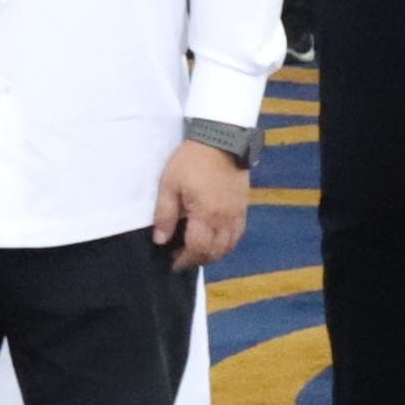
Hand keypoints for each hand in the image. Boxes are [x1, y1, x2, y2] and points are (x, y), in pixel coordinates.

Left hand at [152, 138, 248, 271]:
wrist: (221, 141)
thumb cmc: (191, 161)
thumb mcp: (169, 185)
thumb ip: (165, 215)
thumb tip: (161, 240)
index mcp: (206, 214)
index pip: (198, 248)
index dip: (185, 260)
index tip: (173, 264)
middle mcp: (226, 218)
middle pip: (216, 251)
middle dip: (198, 259)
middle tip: (181, 258)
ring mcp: (238, 214)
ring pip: (229, 245)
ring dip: (213, 254)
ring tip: (197, 251)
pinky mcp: (244, 207)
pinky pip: (238, 234)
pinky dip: (227, 243)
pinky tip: (215, 240)